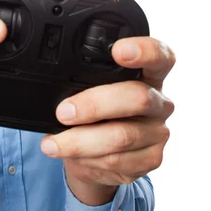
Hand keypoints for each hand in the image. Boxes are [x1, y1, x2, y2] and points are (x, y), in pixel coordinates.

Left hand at [40, 37, 175, 204]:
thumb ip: (82, 81)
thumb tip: (51, 81)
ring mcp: (158, 132)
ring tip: (53, 144)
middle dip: (94, 105)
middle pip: (137, 97)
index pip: (159, 55)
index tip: (118, 51)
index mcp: (148, 74)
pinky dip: (88, 160)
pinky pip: (117, 161)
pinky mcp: (151, 159)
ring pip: (122, 136)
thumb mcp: (87, 90)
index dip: (144, 50)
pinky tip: (74, 157)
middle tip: (63, 112)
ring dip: (81, 141)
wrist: (99, 157)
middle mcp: (159, 101)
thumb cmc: (94, 114)